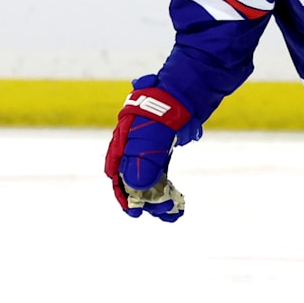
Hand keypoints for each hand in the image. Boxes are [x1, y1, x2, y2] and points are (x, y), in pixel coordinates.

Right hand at [103, 75, 194, 221]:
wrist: (186, 88)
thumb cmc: (165, 108)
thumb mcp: (153, 134)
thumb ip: (144, 159)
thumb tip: (138, 188)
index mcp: (123, 142)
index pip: (117, 174)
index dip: (125, 195)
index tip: (135, 213)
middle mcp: (132, 146)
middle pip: (133, 180)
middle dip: (146, 200)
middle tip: (164, 213)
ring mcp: (148, 147)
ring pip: (148, 179)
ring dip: (159, 197)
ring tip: (173, 214)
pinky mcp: (163, 147)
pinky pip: (161, 173)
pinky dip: (167, 187)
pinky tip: (177, 200)